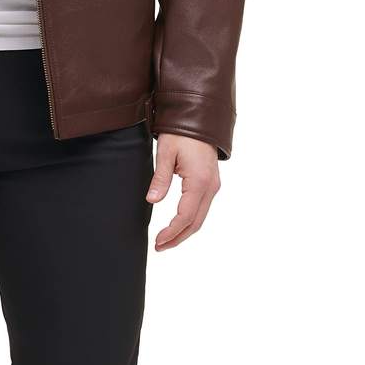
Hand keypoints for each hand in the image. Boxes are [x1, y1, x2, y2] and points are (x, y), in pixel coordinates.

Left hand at [146, 133, 220, 250]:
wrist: (199, 118)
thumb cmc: (180, 132)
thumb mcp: (165, 152)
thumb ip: (160, 178)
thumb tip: (152, 200)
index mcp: (199, 181)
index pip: (185, 216)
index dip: (172, 232)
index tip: (158, 241)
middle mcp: (210, 186)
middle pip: (195, 222)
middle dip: (178, 237)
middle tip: (159, 246)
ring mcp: (213, 185)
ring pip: (200, 217)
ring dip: (184, 231)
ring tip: (166, 240)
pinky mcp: (211, 182)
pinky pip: (202, 207)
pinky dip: (190, 220)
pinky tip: (178, 224)